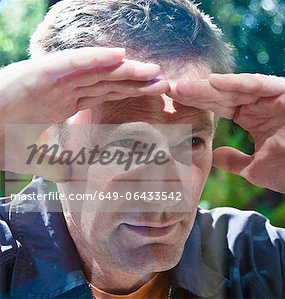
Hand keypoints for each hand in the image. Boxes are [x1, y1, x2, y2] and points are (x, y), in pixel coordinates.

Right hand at [0, 47, 168, 179]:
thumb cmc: (1, 140)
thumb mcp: (39, 158)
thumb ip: (58, 165)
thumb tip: (72, 181)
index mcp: (67, 101)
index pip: (108, 93)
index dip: (133, 92)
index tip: (158, 94)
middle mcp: (65, 87)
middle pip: (109, 81)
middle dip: (137, 81)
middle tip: (166, 81)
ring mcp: (54, 78)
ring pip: (97, 70)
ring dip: (125, 69)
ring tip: (151, 69)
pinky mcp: (39, 73)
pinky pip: (72, 63)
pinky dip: (96, 59)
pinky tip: (119, 57)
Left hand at [168, 73, 284, 217]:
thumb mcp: (255, 168)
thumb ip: (235, 160)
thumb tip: (214, 156)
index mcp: (255, 118)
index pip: (221, 107)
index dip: (198, 105)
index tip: (173, 103)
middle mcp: (264, 103)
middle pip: (225, 95)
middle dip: (198, 93)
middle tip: (171, 88)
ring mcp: (278, 96)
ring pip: (239, 88)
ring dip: (211, 87)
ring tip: (186, 86)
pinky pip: (261, 85)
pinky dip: (238, 83)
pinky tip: (215, 83)